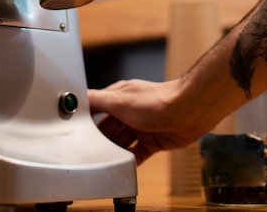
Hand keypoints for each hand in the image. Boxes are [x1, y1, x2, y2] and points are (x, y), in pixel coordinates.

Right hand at [88, 79, 205, 164]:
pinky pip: (136, 154)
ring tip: (105, 161)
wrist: (189, 111)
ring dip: (114, 152)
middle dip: (100, 140)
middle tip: (89, 152)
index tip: (77, 132)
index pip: (96, 109)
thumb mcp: (120, 100)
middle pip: (108, 129)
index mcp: (118, 97)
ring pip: (121, 143)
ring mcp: (140, 126)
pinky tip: (122, 168)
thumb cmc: (157, 100)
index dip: (87, 120)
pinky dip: (129, 161)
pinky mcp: (152, 141)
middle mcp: (128, 111)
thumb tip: (78, 97)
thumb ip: (97, 100)